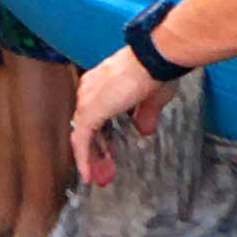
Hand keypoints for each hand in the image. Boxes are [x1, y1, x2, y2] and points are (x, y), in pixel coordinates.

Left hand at [71, 48, 171, 184]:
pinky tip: (90, 174)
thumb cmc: (156, 70)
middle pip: (86, 126)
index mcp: (101, 83)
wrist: (153, 59)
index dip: (102, 135)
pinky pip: (81, 141)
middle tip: (103, 169)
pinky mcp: (89, 112)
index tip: (110, 150)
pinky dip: (84, 159)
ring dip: (90, 158)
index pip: (95, 115)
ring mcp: (87, 100)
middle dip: (95, 150)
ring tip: (97, 177)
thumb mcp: (150, 100)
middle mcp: (89, 89)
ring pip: (82, 136)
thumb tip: (144, 130)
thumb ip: (145, 115)